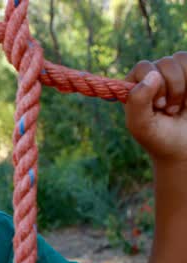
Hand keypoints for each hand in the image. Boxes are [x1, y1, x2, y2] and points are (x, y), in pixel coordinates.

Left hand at [125, 52, 186, 166]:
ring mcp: (176, 74)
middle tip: (171, 110)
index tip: (160, 105)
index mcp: (135, 85)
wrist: (184, 150)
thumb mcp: (141, 126)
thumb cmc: (159, 138)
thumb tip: (153, 75)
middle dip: (173, 88)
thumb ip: (137, 101)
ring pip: (182, 59)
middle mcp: (154, 76)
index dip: (155, 85)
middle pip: (166, 62)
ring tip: (182, 105)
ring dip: (185, 85)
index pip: (144, 67)